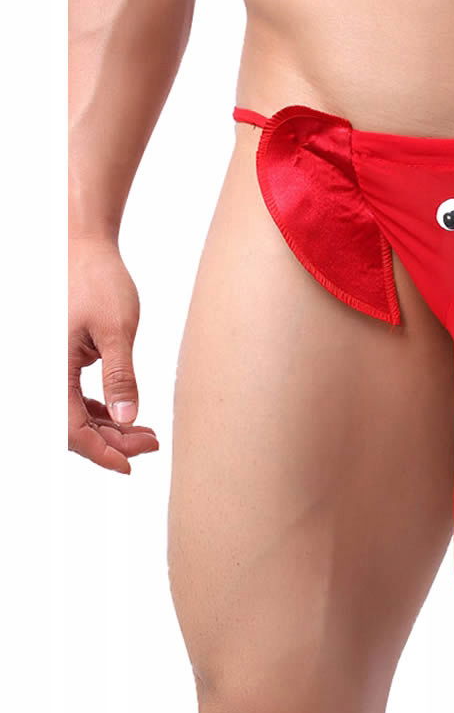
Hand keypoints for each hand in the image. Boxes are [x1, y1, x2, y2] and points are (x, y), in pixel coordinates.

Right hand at [68, 238, 158, 473]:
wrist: (82, 247)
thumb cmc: (97, 281)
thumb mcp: (117, 331)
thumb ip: (121, 377)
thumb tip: (128, 419)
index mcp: (48, 367)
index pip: (69, 428)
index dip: (99, 452)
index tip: (129, 465)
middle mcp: (43, 371)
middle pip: (71, 425)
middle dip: (111, 441)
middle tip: (151, 444)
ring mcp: (50, 366)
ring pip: (74, 413)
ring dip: (108, 428)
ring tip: (147, 434)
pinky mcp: (61, 359)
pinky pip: (75, 397)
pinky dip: (101, 411)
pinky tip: (127, 417)